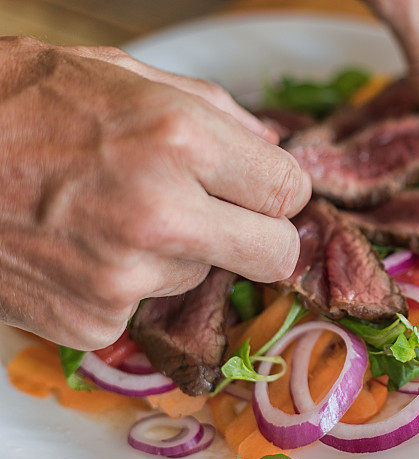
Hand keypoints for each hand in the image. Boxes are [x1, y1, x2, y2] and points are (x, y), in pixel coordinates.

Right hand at [0, 37, 310, 349]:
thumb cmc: (22, 103)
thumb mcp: (124, 75)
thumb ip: (216, 111)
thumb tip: (274, 147)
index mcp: (179, 139)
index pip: (289, 190)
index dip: (278, 191)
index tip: (260, 191)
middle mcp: (161, 214)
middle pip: (276, 253)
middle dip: (260, 238)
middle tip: (223, 219)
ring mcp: (126, 277)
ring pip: (203, 277)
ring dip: (178, 253)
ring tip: (113, 216)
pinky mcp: (93, 321)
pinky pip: (144, 306)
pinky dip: (124, 285)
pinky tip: (80, 250)